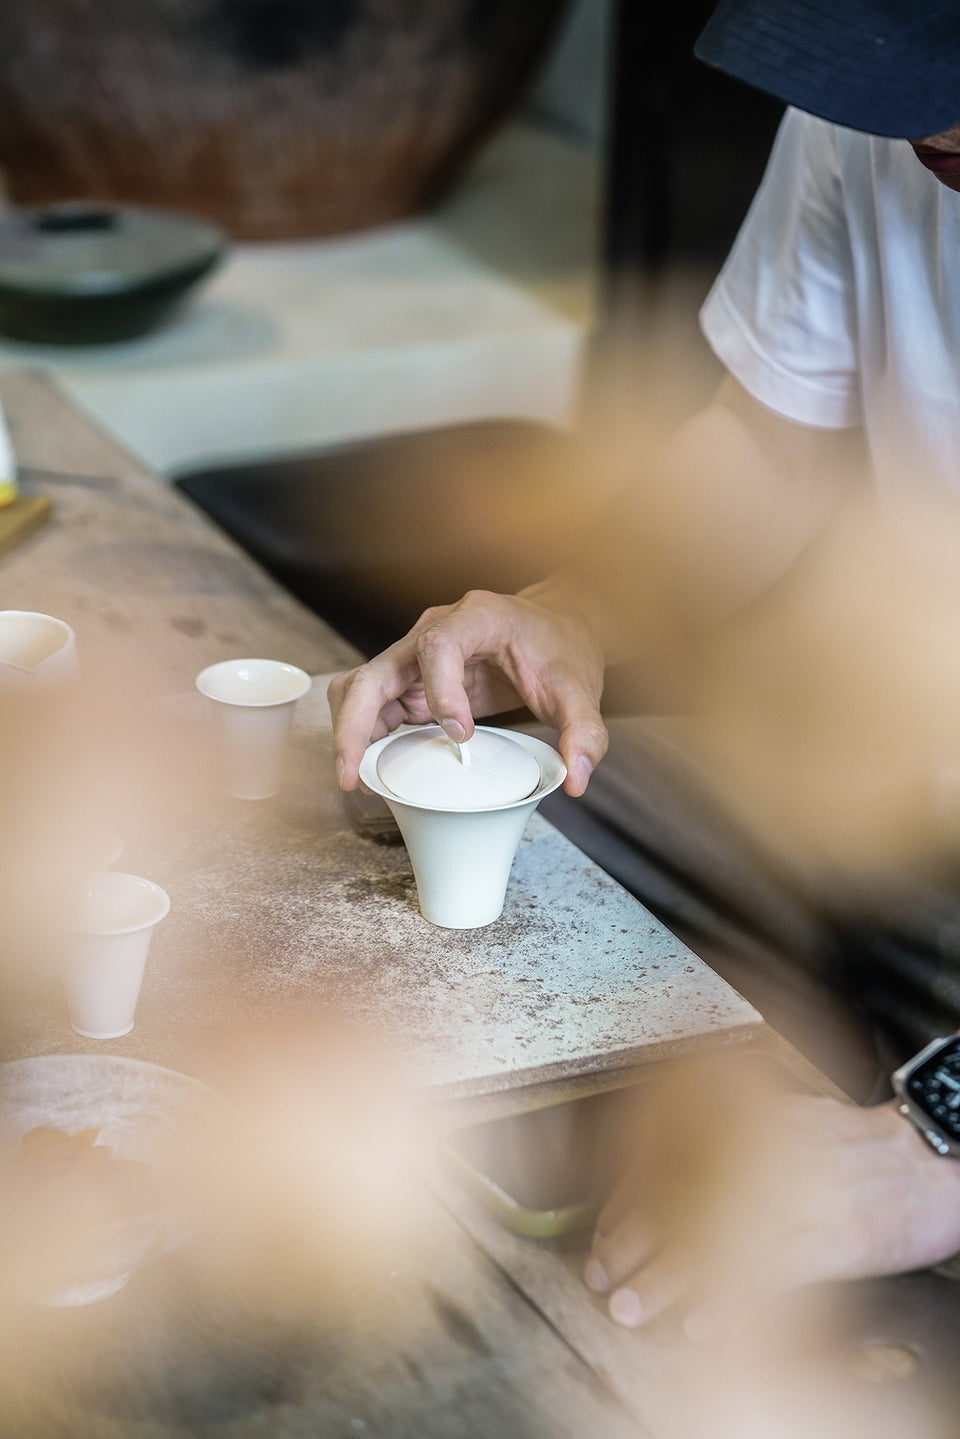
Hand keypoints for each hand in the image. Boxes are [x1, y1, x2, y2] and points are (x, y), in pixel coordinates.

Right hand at [328, 587, 608, 794]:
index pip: (437, 646)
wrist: (555, 629)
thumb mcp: (580, 689)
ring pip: (361, 686)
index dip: (441, 691)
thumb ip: (583, 731)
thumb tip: (576, 778)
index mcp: (476, 618)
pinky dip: (364, 735)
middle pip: (376, 671)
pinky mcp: (411, 681)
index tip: (462, 735)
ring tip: (357, 779)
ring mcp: (415, 655)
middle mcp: (434, 630)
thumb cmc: (560, 649)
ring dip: (351, 731)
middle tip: (355, 774)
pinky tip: (372, 768)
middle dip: (357, 723)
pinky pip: (373, 703)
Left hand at [584, 1065, 959, 1331]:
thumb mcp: (783, 1121)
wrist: (929, 1162)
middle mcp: (764, 1154)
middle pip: (679, 1199)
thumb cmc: (856, 1147)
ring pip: (713, 1240)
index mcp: (749, 1123)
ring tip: (631, 1308)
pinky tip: (699, 1323)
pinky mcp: (827, 1239)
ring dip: (664, 1280)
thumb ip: (730, 1142)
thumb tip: (667, 1174)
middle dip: (632, 1244)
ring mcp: (794, 1197)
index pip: (668, 1159)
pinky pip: (764, 1275)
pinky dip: (728, 1301)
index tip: (606, 1234)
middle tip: (603, 1276)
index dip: (629, 1202)